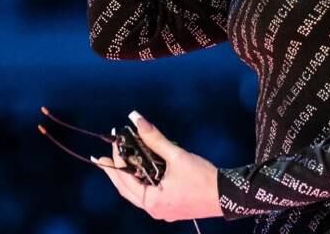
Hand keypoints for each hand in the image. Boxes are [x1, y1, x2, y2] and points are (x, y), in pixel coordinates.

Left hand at [94, 111, 222, 221]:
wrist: (228, 196)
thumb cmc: (203, 178)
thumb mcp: (176, 155)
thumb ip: (154, 137)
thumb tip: (136, 118)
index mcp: (152, 201)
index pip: (125, 179)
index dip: (116, 159)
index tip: (113, 141)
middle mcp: (154, 210)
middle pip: (126, 189)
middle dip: (115, 172)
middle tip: (101, 158)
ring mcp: (162, 211)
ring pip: (136, 193)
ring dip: (127, 176)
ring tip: (118, 162)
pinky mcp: (171, 208)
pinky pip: (148, 195)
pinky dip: (141, 182)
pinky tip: (139, 170)